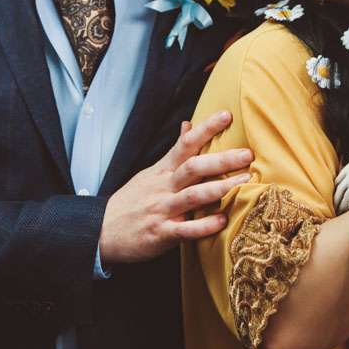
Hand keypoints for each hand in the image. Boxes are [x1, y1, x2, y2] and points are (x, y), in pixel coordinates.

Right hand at [99, 111, 251, 265]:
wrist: (101, 231)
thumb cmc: (132, 201)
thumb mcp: (150, 172)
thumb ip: (174, 152)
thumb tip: (188, 125)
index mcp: (163, 170)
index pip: (185, 144)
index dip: (206, 128)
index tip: (227, 115)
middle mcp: (164, 187)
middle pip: (194, 167)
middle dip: (222, 159)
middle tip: (248, 154)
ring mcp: (162, 210)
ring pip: (193, 195)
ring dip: (220, 188)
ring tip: (244, 182)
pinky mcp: (161, 233)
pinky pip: (186, 229)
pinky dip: (204, 225)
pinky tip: (223, 220)